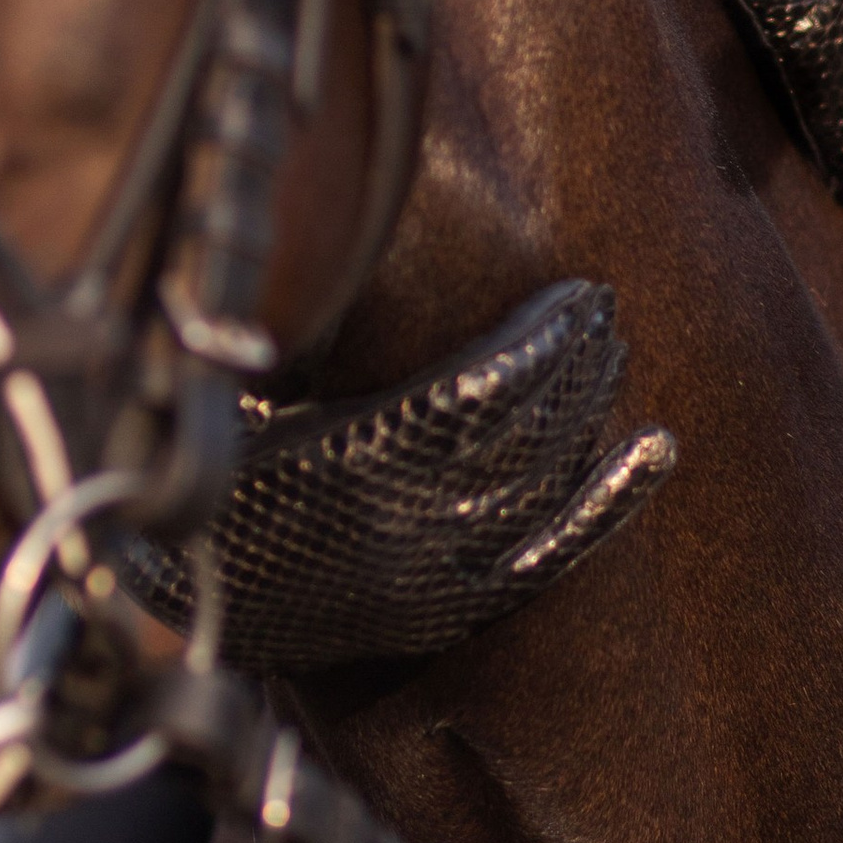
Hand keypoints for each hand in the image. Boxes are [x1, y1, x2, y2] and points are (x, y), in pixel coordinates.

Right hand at [117, 281, 675, 673]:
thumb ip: (293, 325)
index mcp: (349, 458)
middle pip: (525, 431)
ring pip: (543, 481)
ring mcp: (433, 569)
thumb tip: (330, 236)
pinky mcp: (449, 607)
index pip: (482, 394)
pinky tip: (657, 448)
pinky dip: (608, 503)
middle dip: (573, 364)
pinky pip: (550, 556)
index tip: (576, 294)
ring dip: (586, 411)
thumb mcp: (235, 389)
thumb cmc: (205, 471)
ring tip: (612, 351)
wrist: (186, 599)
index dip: (540, 343)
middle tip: (603, 308)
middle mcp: (404, 518)